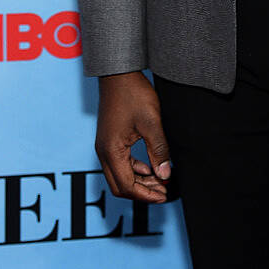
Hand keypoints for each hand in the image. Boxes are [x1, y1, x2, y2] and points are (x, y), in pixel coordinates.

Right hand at [96, 70, 171, 203]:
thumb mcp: (151, 122)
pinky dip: (135, 168)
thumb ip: (158, 150)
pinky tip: (150, 165)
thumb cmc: (133, 94)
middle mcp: (104, 152)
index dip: (146, 194)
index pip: (127, 185)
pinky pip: (120, 163)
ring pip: (120, 175)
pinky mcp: (109, 139)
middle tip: (164, 191)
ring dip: (140, 179)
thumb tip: (165, 175)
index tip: (164, 195)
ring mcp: (105, 145)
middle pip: (120, 185)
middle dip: (142, 191)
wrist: (118, 74)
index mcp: (111, 151)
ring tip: (161, 179)